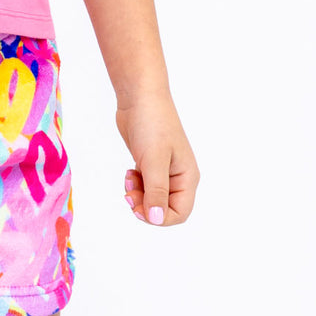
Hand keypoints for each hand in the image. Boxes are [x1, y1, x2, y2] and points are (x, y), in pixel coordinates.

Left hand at [117, 90, 198, 226]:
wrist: (139, 96)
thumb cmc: (152, 124)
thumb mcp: (154, 160)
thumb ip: (156, 191)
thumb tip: (156, 219)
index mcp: (187, 177)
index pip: (180, 213)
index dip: (160, 218)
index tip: (139, 209)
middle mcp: (178, 176)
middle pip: (164, 208)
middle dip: (146, 206)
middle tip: (129, 196)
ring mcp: (164, 169)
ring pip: (152, 198)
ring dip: (138, 195)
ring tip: (128, 180)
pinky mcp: (150, 162)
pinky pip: (145, 186)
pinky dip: (136, 185)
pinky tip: (129, 173)